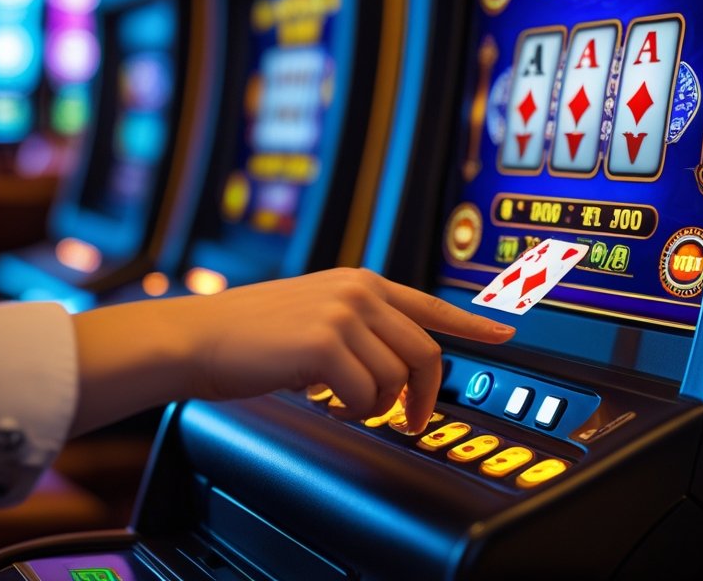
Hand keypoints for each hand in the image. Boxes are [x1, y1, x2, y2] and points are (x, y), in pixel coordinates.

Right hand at [71, 268, 514, 435]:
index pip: (430, 304)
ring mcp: (344, 313)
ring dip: (373, 405)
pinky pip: (367, 395)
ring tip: (340, 401)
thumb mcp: (313, 314)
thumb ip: (357, 328)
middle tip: (406, 419)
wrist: (197, 337)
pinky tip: (324, 401)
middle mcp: (359, 291)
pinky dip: (351, 410)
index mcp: (359, 282)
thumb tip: (393, 368)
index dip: (473, 324)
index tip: (505, 335)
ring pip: (397, 380)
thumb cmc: (249, 335)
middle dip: (419, 396)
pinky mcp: (326, 342)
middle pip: (425, 353)